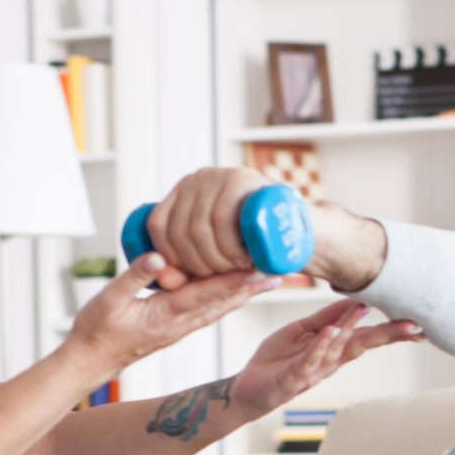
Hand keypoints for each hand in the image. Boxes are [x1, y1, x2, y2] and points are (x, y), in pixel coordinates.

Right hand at [67, 253, 277, 379]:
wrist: (90, 361)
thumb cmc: (96, 330)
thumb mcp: (109, 299)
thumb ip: (135, 276)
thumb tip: (161, 257)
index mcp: (166, 315)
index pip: (208, 293)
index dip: (236, 280)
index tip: (260, 268)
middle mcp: (180, 323)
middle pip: (223, 301)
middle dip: (251, 286)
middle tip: (280, 271)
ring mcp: (180, 327)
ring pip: (220, 307)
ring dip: (245, 293)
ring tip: (269, 279)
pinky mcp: (176, 327)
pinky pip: (209, 311)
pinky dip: (228, 299)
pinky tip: (239, 292)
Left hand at [142, 168, 388, 293]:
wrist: (297, 230)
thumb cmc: (251, 247)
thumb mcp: (213, 251)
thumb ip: (187, 261)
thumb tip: (163, 279)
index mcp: (183, 191)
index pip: (158, 225)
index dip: (168, 258)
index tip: (186, 278)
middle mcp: (198, 178)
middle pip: (179, 229)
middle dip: (197, 264)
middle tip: (220, 277)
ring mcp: (221, 175)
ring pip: (199, 227)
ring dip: (215, 258)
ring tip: (234, 268)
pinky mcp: (244, 179)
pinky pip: (222, 217)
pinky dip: (229, 245)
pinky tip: (241, 258)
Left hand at [231, 299, 424, 419]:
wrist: (248, 386)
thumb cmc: (277, 359)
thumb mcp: (302, 331)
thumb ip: (327, 316)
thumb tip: (355, 300)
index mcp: (334, 348)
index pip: (367, 335)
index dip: (392, 329)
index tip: (418, 321)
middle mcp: (329, 361)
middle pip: (362, 345)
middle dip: (387, 335)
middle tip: (414, 327)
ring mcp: (313, 371)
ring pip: (337, 350)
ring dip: (350, 329)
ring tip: (365, 310)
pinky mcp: (293, 379)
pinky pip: (309, 361)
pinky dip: (320, 347)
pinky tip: (331, 332)